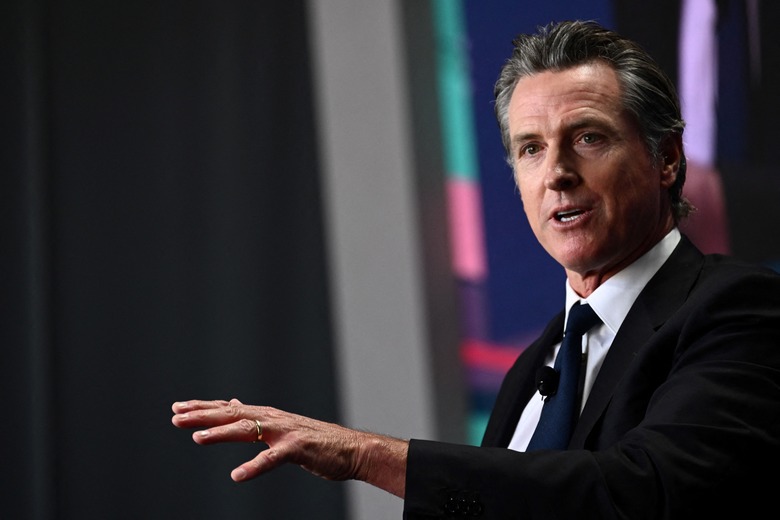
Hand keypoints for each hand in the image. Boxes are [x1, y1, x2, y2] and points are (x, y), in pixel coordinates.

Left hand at [171, 398, 407, 496]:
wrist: (352, 449)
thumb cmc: (318, 441)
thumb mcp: (282, 427)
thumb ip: (257, 417)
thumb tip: (235, 404)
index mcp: (268, 415)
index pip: (230, 409)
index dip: (204, 407)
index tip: (178, 407)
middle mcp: (274, 419)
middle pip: (233, 414)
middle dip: (203, 415)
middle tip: (176, 417)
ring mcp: (286, 432)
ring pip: (248, 430)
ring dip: (221, 433)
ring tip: (197, 438)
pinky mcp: (298, 449)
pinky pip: (272, 458)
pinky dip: (254, 466)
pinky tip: (237, 475)